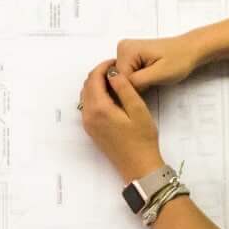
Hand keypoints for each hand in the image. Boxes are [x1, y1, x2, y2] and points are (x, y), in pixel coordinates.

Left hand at [79, 60, 166, 183]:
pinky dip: (95, 95)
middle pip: (87, 85)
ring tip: (115, 80)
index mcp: (99, 109)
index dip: (104, 66)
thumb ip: (124, 88)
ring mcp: (88, 124)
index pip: (94, 78)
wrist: (139, 167)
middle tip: (117, 69)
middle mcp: (88, 115)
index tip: (117, 62)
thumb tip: (112, 72)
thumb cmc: (143, 139)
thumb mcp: (138, 110)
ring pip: (85, 95)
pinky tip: (111, 95)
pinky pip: (88, 106)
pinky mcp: (91, 130)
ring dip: (96, 84)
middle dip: (99, 73)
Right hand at [109, 31, 209, 89]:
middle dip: (134, 86)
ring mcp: (125, 51)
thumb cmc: (179, 60)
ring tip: (152, 79)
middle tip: (152, 82)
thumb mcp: (160, 74)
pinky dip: (136, 80)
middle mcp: (121, 48)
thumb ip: (137, 81)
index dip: (132, 89)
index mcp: (126, 50)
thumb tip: (119, 89)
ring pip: (122, 79)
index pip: (118, 80)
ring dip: (136, 84)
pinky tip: (148, 77)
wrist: (190, 49)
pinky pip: (127, 74)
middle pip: (119, 79)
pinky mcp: (130, 56)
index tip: (149, 86)